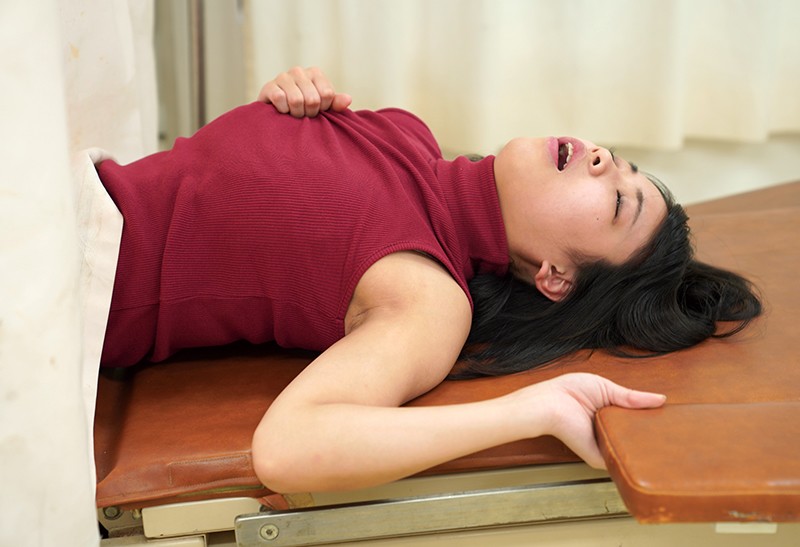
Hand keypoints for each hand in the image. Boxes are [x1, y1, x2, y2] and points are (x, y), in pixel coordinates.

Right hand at [257, 66, 351, 117]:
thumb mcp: (323, 107)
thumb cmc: (304, 108)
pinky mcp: (269, 86)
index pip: (327, 94)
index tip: (318, 110)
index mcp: (315, 73)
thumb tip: (348, 99)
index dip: (323, 108)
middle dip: (310, 113)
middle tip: (305, 114)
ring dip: (296, 113)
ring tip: (294, 113)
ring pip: (296, 100)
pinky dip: (283, 110)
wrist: (277, 112)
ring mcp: (283, 77)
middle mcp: (299, 71)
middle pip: (313, 100)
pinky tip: (282, 110)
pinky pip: (280, 99)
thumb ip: (336, 103)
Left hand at [519, 373, 666, 468]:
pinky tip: (649, 452)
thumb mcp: (607, 389)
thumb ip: (633, 397)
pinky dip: (634, 457)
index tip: (670, 420)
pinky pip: (621, 461)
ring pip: (630, 450)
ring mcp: (603, 446)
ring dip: (644, 445)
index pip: (634, 422)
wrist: (550, 403)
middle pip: (634, 438)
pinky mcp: (598, 457)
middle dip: (650, 434)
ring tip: (667, 440)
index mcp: (608, 415)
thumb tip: (661, 399)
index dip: (649, 420)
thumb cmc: (570, 391)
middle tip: (674, 432)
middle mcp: (607, 433)